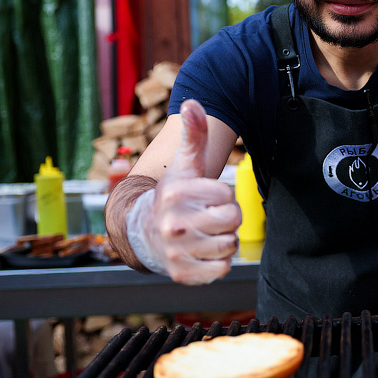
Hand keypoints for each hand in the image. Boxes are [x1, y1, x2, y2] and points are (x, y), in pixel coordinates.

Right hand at [127, 99, 241, 284]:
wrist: (144, 233)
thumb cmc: (174, 195)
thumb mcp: (184, 164)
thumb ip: (193, 134)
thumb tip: (193, 102)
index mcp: (175, 194)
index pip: (228, 195)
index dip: (222, 196)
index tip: (205, 197)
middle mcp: (173, 223)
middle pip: (232, 219)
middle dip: (227, 217)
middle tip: (207, 216)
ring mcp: (176, 251)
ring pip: (229, 245)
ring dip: (224, 239)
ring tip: (205, 233)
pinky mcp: (182, 274)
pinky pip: (222, 269)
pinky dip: (219, 262)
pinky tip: (202, 252)